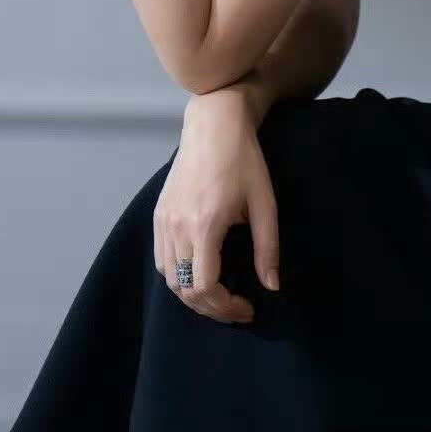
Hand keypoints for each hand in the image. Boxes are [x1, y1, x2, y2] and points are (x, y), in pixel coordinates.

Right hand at [153, 84, 279, 323]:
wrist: (213, 123)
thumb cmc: (243, 159)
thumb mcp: (264, 204)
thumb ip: (267, 248)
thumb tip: (271, 286)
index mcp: (204, 225)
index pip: (204, 288)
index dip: (226, 308)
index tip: (248, 308)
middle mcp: (177, 226)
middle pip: (183, 289)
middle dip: (210, 307)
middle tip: (235, 307)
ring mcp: (164, 218)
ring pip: (168, 277)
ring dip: (192, 293)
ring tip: (219, 292)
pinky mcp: (159, 211)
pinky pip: (160, 257)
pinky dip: (177, 274)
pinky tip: (200, 269)